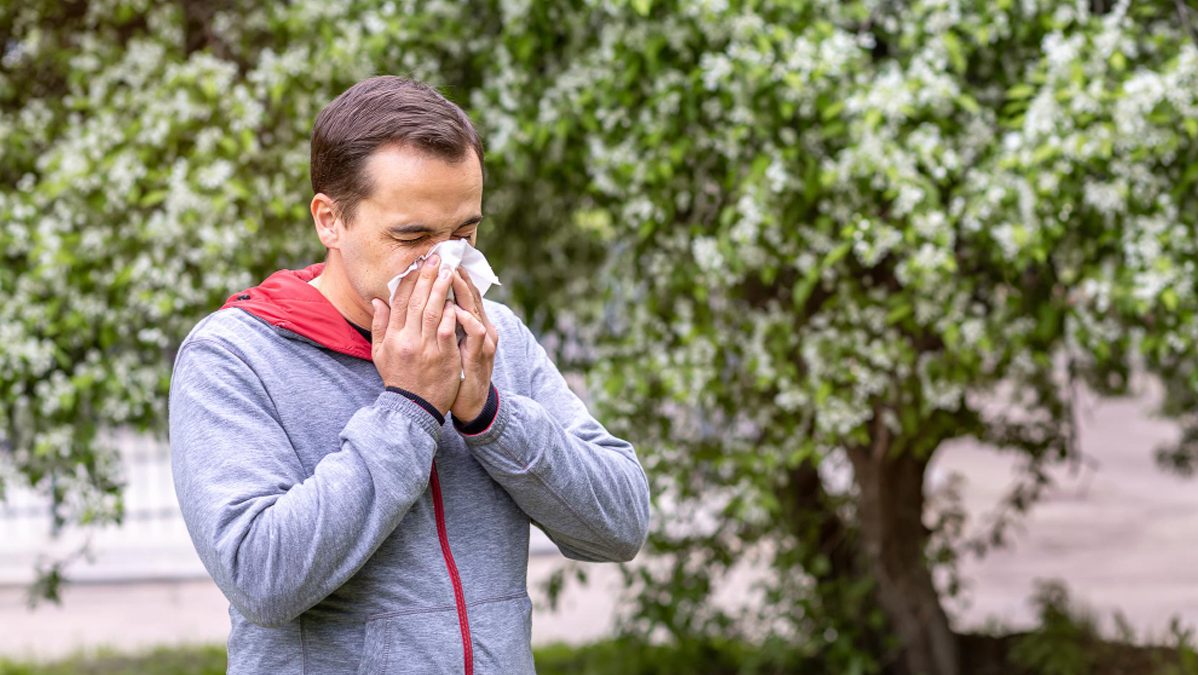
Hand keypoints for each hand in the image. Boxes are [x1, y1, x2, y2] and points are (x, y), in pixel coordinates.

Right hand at [370, 254, 461, 414]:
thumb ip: (380, 326)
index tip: (417, 265)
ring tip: (448, 271)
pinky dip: (451, 313)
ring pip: (433, 312)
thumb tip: (378, 301)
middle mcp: (408, 340)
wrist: (414, 408)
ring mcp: (427, 348)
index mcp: (393, 337)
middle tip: (436, 259)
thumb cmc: (399, 378)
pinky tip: (456, 299)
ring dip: (441, 290)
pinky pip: (448, 330)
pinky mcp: (444, 357)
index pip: (399, 302)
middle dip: (426, 278)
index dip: (409, 281)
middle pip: (417, 302)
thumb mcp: (380, 354)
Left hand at [448, 268, 498, 421]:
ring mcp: (483, 341)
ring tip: (452, 275)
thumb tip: (433, 304)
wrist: (470, 401)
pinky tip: (458, 311)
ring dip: (465, 293)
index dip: (453, 277)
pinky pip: (476, 335)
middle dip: (459, 276)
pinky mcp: (481, 355)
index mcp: (471, 324)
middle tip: (448, 257)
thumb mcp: (452, 344)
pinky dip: (468, 322)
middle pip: (471, 297)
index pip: (462, 295)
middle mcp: (481, 328)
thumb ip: (444, 323)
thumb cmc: (458, 371)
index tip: (440, 259)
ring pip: (476, 310)